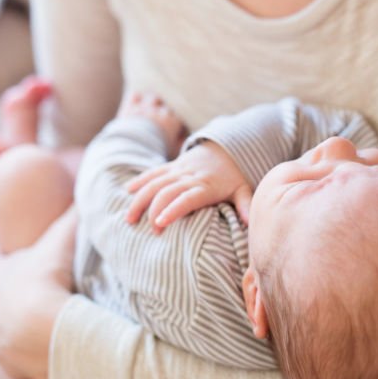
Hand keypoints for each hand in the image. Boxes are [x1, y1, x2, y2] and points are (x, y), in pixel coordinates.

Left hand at [0, 206, 77, 378]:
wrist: (45, 334)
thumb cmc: (46, 283)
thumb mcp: (61, 241)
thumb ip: (72, 217)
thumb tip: (88, 191)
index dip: (10, 253)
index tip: (28, 252)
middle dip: (18, 293)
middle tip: (44, 289)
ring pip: (7, 330)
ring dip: (24, 327)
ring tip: (49, 324)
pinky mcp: (9, 368)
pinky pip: (21, 359)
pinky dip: (35, 354)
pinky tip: (53, 349)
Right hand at [124, 141, 251, 230]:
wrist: (226, 147)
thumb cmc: (234, 176)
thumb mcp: (243, 188)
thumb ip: (246, 204)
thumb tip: (249, 222)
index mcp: (206, 185)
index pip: (187, 198)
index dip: (173, 209)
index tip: (160, 223)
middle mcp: (189, 176)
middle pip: (166, 192)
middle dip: (154, 210)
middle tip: (150, 231)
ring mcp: (178, 169)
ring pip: (154, 182)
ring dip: (140, 200)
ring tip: (129, 219)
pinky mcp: (171, 165)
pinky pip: (153, 172)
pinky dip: (140, 180)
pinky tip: (127, 191)